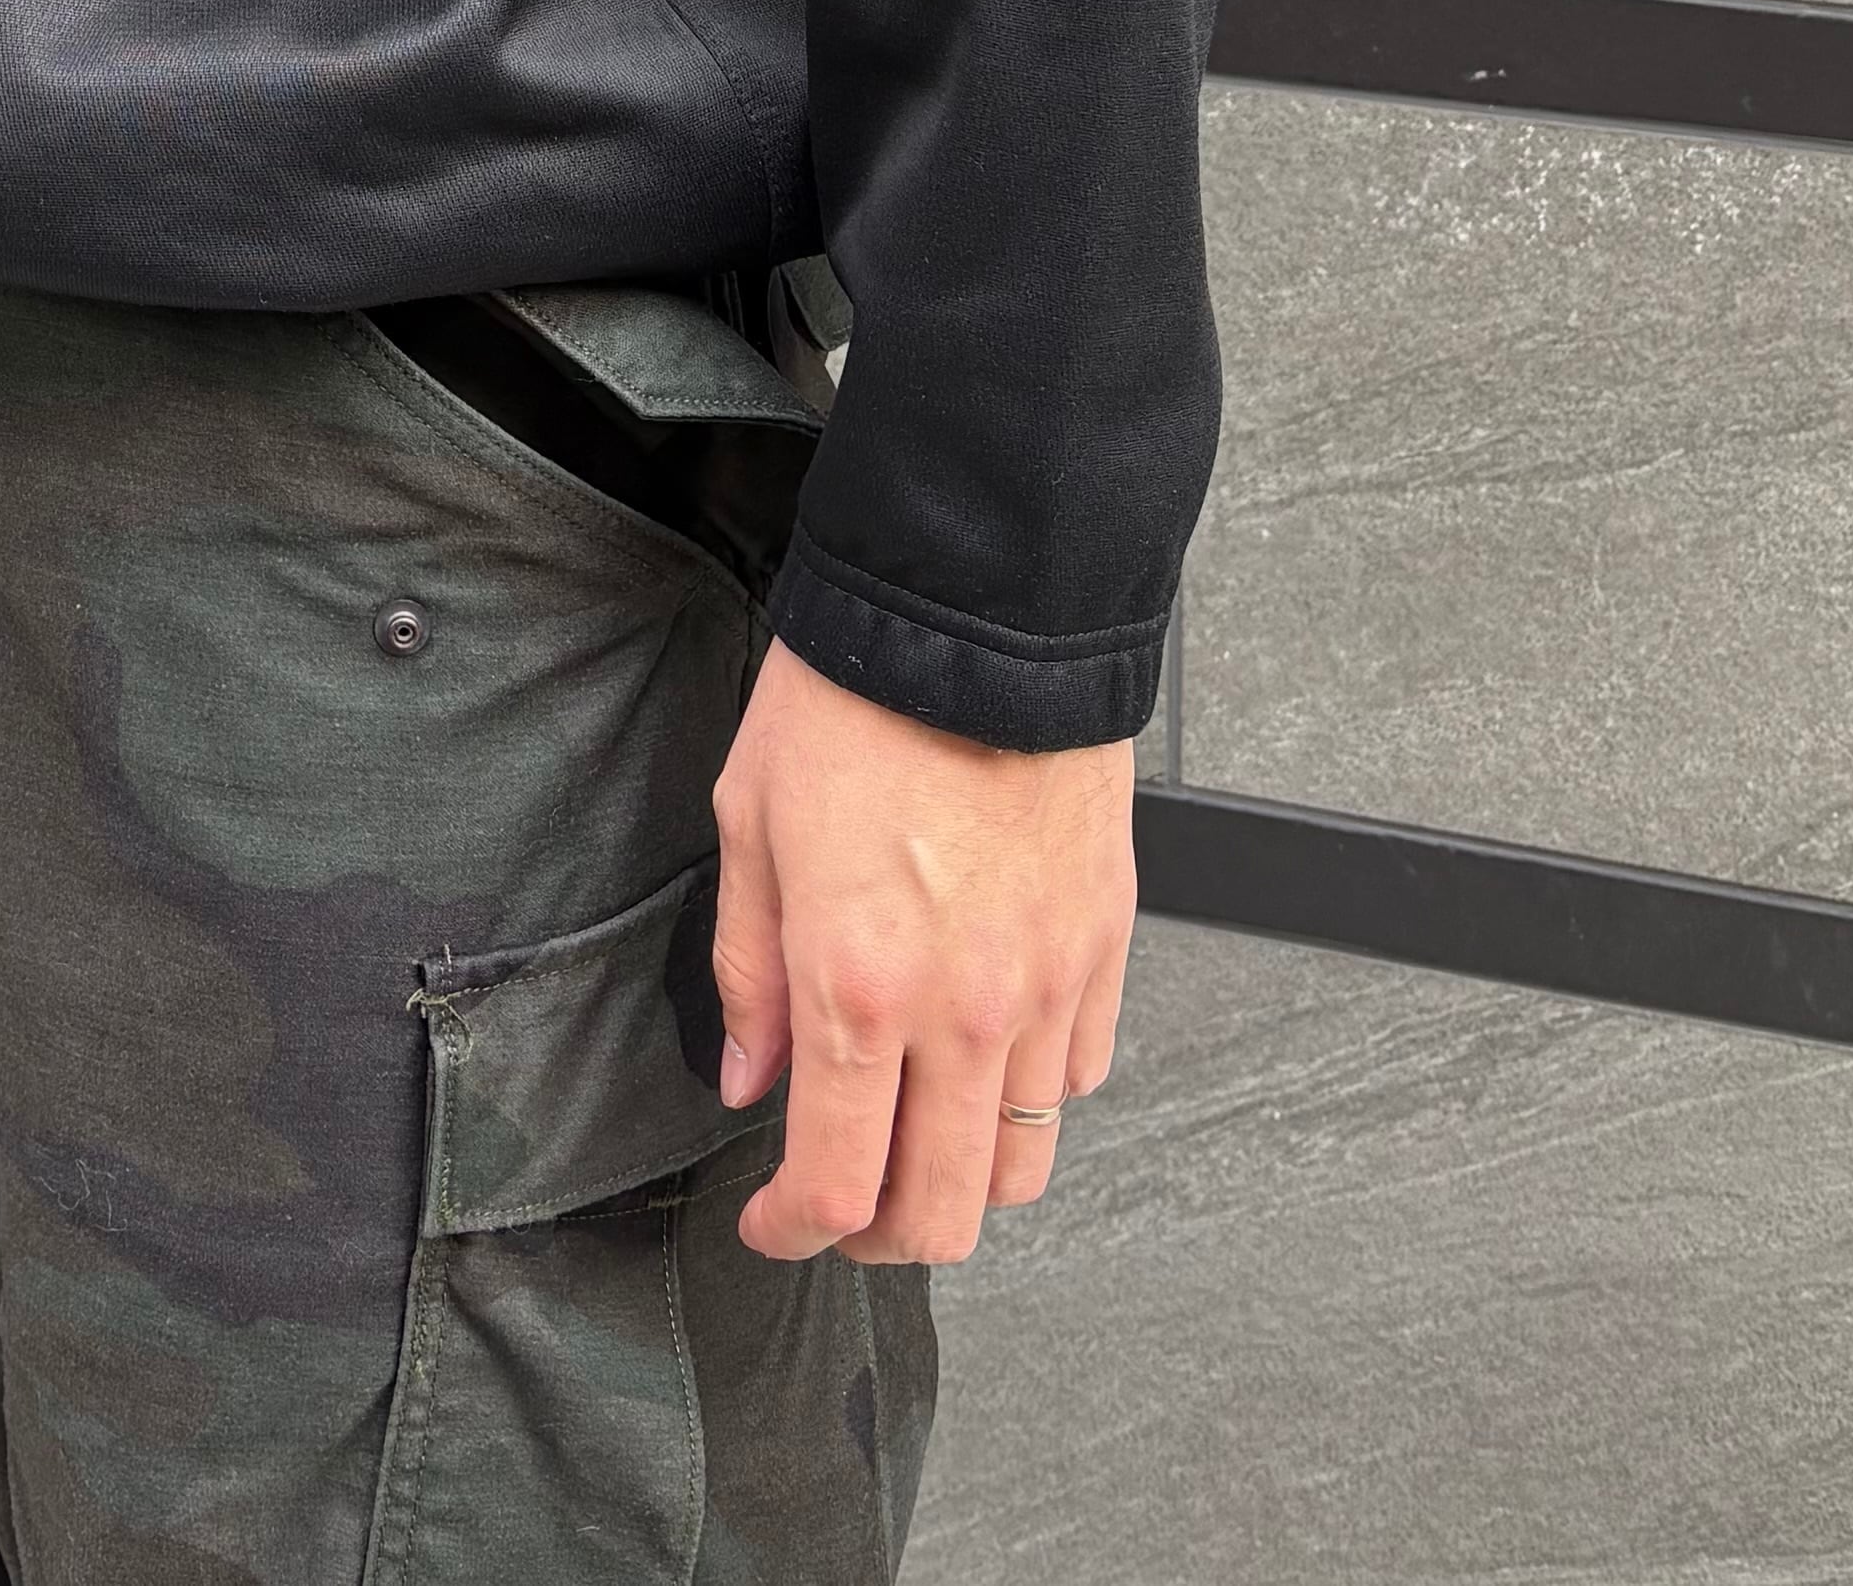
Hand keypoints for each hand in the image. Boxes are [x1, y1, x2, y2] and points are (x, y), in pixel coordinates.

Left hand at [707, 640, 1135, 1265]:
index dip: (792, 1232)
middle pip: (941, 1214)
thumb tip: (750, 1079)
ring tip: (907, 1141)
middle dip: (876, 1238)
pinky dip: (1026, 1100)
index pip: (835, 1186)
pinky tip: (977, 1059)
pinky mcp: (1105, 951)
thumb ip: (747, 970)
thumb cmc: (854, 697)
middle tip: (834, 1207)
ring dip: (958, 1182)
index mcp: (857, 982)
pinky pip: (1078, 1079)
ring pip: (1020, 1166)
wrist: (980, 615)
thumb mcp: (750, 821)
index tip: (768, 1222)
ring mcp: (1048, 987)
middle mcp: (964, 1008)